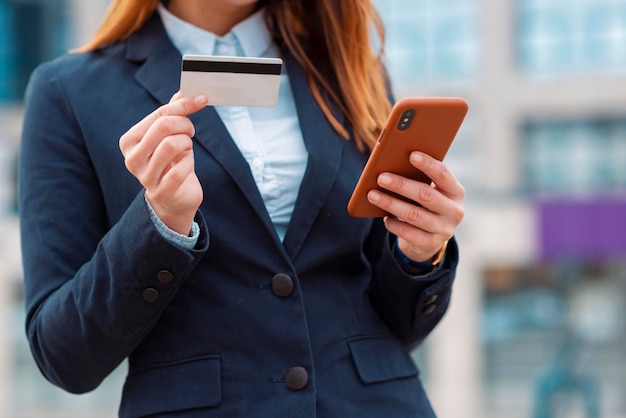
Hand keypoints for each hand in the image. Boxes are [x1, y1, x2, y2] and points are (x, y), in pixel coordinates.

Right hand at [119, 93, 207, 234]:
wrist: (174, 199)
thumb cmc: (171, 163)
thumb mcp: (169, 137)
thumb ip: (172, 114)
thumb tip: (183, 91)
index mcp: (129, 141)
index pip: (158, 115)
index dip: (183, 106)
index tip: (202, 99)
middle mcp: (132, 158)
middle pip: (163, 127)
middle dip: (185, 124)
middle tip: (191, 131)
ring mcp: (145, 177)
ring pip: (172, 144)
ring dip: (187, 143)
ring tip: (187, 148)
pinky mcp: (161, 192)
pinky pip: (180, 169)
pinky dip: (189, 163)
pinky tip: (186, 166)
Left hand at [366, 151, 464, 262]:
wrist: (430, 238)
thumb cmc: (425, 205)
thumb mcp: (429, 191)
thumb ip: (419, 178)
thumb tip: (391, 163)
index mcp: (455, 191)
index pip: (443, 174)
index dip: (428, 164)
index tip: (411, 155)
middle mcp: (454, 211)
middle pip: (425, 195)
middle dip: (401, 185)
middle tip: (381, 178)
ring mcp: (444, 229)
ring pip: (414, 215)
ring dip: (391, 204)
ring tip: (372, 195)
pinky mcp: (431, 244)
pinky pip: (409, 234)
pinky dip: (394, 224)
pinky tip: (384, 217)